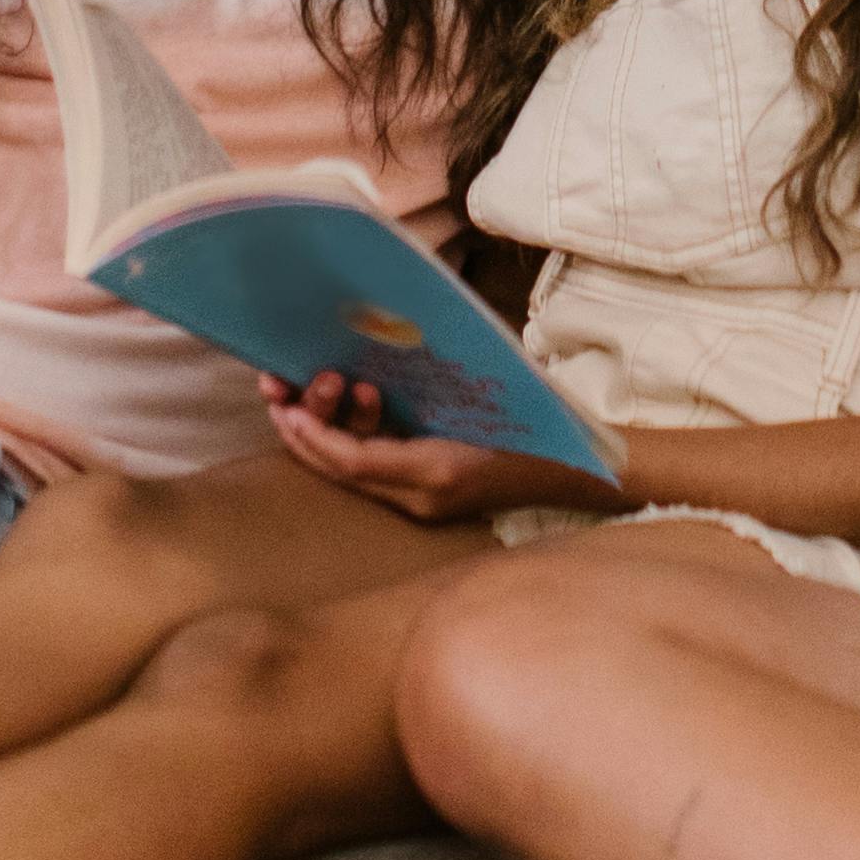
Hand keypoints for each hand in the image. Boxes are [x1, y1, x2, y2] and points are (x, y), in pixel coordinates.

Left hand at [257, 376, 617, 521]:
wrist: (579, 466)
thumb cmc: (537, 420)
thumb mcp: (480, 394)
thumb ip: (424, 384)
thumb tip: (364, 357)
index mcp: (436, 473)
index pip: (354, 463)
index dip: (314, 434)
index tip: (286, 405)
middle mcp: (423, 497)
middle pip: (343, 472)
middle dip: (303, 432)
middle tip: (280, 393)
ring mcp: (425, 502)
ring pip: (354, 472)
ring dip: (324, 434)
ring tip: (314, 390)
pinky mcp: (428, 495)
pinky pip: (374, 471)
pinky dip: (350, 440)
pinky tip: (348, 406)